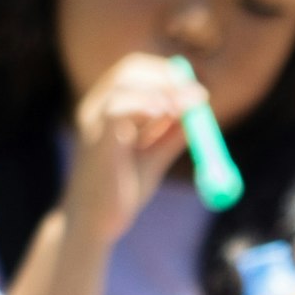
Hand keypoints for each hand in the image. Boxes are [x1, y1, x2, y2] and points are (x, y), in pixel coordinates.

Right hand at [61, 53, 202, 245]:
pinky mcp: (96, 141)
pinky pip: (118, 108)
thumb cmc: (119, 193)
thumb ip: (173, 135)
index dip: (169, 75)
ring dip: (161, 89)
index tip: (199, 92)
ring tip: (183, 109)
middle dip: (168, 76)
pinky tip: (166, 114)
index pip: (137, 71)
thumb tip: (201, 108)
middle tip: (197, 95)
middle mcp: (96, 109)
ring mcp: (93, 122)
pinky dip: (146, 104)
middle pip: (131, 69)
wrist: (94, 226)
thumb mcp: (154, 159)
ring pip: (124, 81)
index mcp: (109, 109)